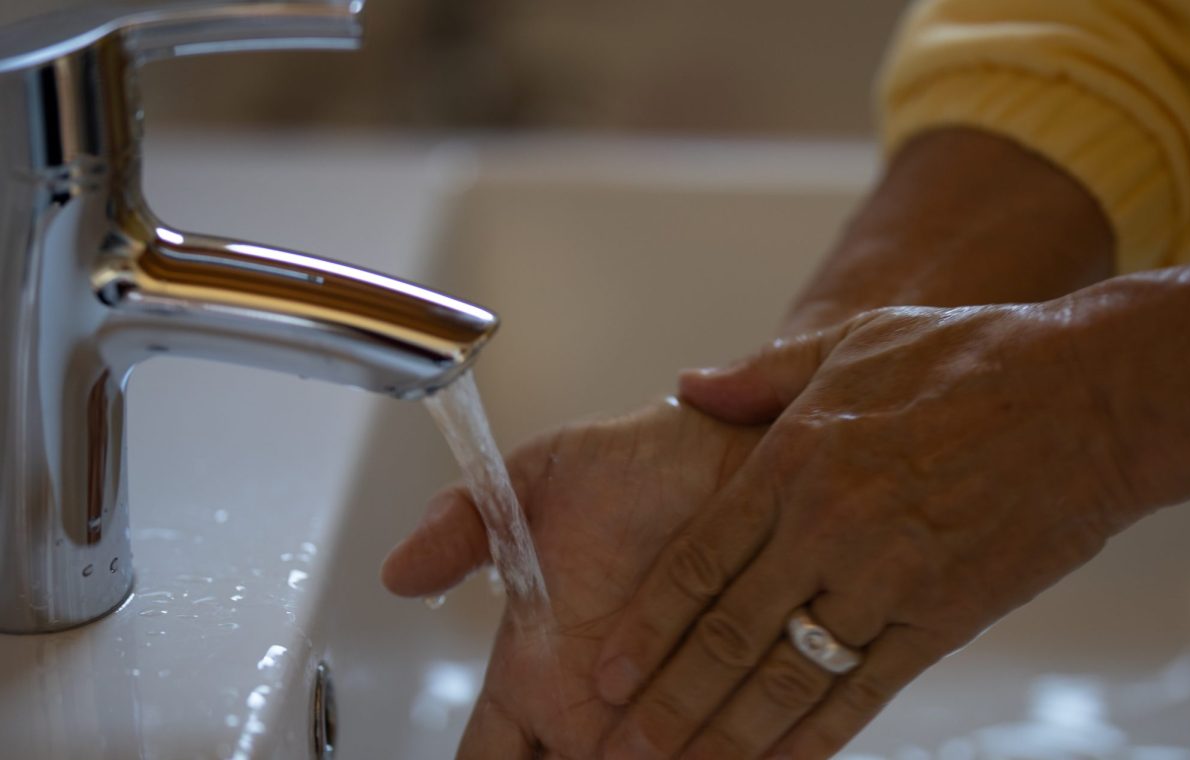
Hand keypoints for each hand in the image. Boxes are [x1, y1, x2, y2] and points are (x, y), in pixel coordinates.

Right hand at [381, 401, 763, 758]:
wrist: (732, 452)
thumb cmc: (638, 467)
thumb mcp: (540, 478)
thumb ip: (466, 524)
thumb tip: (396, 573)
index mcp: (533, 676)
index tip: (508, 756)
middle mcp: (592, 713)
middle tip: (598, 746)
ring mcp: (662, 722)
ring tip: (671, 746)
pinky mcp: (732, 718)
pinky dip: (739, 757)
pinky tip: (741, 747)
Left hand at [593, 305, 1143, 758]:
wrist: (1086, 397)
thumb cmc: (967, 360)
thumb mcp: (851, 342)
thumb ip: (761, 376)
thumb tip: (688, 387)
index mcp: (794, 460)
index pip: (699, 562)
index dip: (649, 623)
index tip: (609, 667)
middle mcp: (828, 528)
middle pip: (729, 632)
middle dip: (670, 698)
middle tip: (620, 746)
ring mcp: (886, 580)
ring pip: (788, 676)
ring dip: (728, 732)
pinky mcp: (943, 619)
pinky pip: (866, 692)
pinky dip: (818, 738)